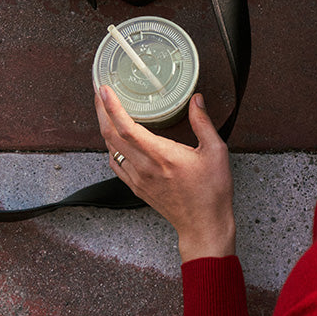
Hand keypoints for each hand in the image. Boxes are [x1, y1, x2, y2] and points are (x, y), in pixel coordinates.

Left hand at [95, 85, 235, 260]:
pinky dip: (111, 147)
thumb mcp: (216, 152)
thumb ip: (203, 123)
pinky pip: (115, 163)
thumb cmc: (211, 191)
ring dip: (105, 127)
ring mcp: (138, 179)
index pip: (127, 128)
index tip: (105, 90)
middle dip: (102, 111)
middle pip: (111, 135)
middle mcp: (145, 167)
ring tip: (106, 110)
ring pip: (111, 149)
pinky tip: (116, 139)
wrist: (203, 225)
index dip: (113, 107)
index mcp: (162, 156)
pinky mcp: (137, 187)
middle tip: (100, 92)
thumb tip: (196, 100)